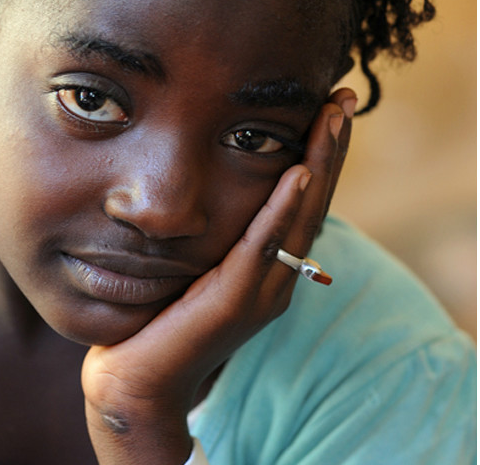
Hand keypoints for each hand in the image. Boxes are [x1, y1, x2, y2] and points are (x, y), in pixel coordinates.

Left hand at [83, 88, 356, 463]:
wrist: (137, 381)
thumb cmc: (159, 321)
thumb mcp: (193, 266)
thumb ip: (214, 236)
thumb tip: (208, 184)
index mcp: (269, 268)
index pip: (303, 202)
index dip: (321, 155)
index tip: (329, 108)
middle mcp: (276, 278)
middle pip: (313, 202)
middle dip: (331, 148)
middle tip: (343, 98)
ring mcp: (261, 291)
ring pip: (301, 217)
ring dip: (319, 163)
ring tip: (332, 117)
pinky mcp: (235, 301)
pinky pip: (264, 245)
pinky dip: (284, 207)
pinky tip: (298, 170)